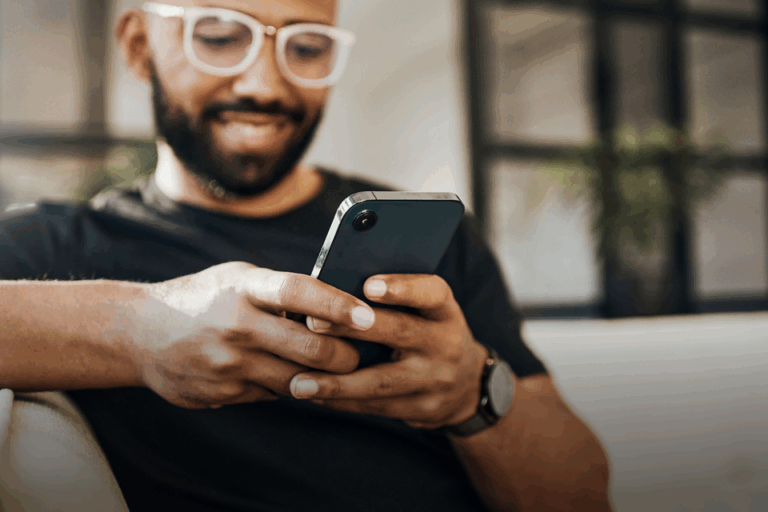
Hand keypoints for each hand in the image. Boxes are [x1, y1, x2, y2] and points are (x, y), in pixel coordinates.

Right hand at [128, 262, 375, 408]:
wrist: (140, 332)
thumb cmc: (204, 298)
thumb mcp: (238, 279)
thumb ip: (281, 290)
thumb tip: (337, 306)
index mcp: (245, 288)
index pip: (300, 293)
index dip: (338, 305)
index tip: (369, 315)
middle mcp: (237, 325)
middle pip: (310, 348)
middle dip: (346, 356)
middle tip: (360, 353)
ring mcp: (229, 363)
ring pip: (298, 380)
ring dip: (322, 377)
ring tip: (334, 368)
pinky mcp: (223, 392)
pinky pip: (273, 394)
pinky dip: (287, 386)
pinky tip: (286, 374)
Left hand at [289, 274, 488, 428]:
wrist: (466, 385)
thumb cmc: (427, 332)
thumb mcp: (425, 310)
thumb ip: (393, 299)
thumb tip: (333, 286)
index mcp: (444, 310)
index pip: (430, 293)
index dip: (402, 289)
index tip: (369, 286)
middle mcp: (445, 343)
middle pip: (399, 332)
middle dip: (353, 329)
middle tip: (313, 324)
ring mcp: (435, 379)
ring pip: (382, 380)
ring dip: (338, 383)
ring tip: (299, 382)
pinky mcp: (423, 408)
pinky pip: (377, 406)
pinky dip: (342, 401)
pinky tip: (313, 396)